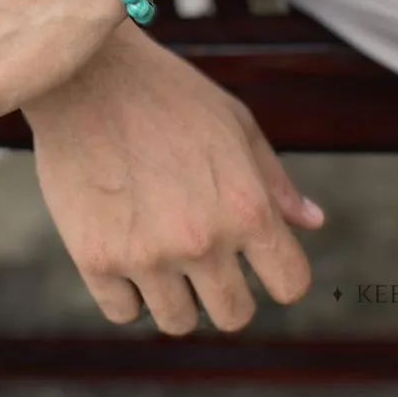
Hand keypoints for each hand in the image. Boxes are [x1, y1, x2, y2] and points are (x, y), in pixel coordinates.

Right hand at [25, 23, 323, 334]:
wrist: (85, 74)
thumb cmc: (167, 93)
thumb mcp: (235, 122)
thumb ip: (274, 180)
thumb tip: (312, 223)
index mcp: (246, 207)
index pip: (289, 284)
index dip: (278, 272)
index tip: (257, 259)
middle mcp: (201, 240)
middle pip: (234, 315)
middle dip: (225, 290)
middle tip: (202, 257)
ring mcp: (146, 255)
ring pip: (178, 322)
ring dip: (175, 294)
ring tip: (159, 248)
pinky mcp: (94, 259)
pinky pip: (123, 312)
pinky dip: (126, 291)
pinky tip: (124, 249)